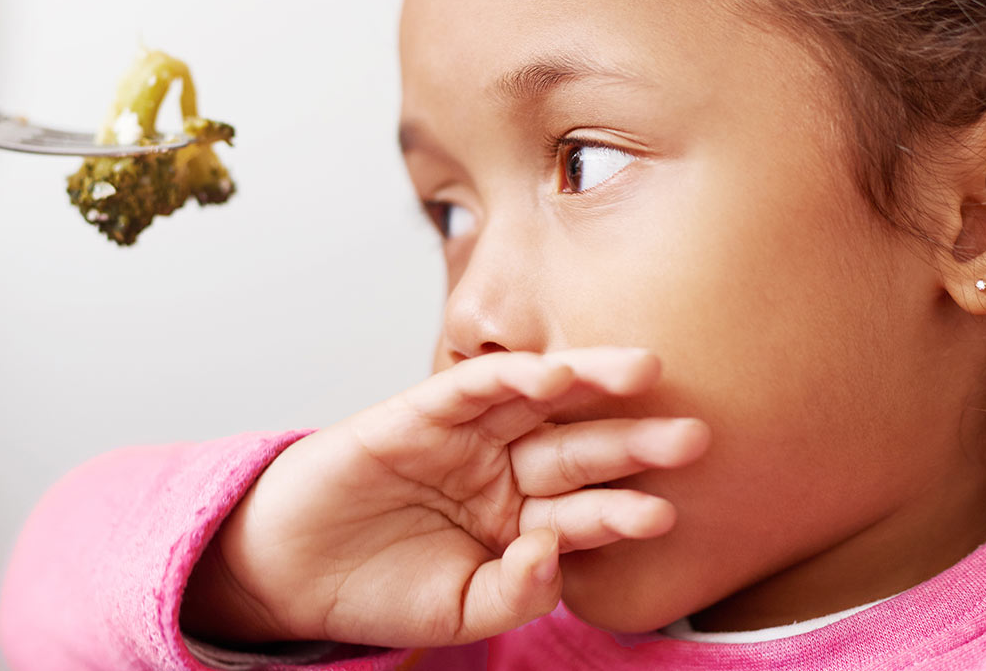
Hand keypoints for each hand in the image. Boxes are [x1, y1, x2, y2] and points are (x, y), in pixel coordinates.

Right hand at [182, 348, 710, 647]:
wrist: (290, 572)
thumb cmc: (379, 590)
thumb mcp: (458, 612)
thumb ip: (515, 592)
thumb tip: (554, 554)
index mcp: (522, 520)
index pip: (585, 510)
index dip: (623, 511)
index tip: (666, 514)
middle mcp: (504, 471)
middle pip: (581, 449)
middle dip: (636, 441)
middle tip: (695, 436)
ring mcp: (467, 437)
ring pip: (541, 402)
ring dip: (592, 384)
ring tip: (645, 373)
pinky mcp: (421, 411)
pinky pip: (473, 387)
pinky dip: (512, 376)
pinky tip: (556, 375)